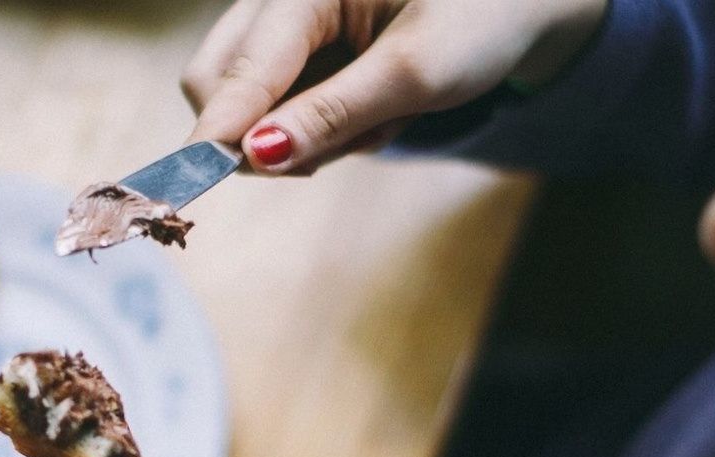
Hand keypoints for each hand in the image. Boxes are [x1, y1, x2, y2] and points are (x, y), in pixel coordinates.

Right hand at [181, 0, 606, 172]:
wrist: (525, 2)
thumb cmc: (486, 16)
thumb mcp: (417, 73)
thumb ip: (333, 113)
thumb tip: (258, 156)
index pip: (241, 67)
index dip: (218, 129)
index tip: (189, 181)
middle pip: (218, 81)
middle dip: (265, 135)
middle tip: (337, 150)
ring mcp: (285, 23)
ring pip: (245, 102)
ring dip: (303, 135)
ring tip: (379, 118)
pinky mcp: (297, 48)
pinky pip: (275, 106)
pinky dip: (317, 126)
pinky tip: (370, 111)